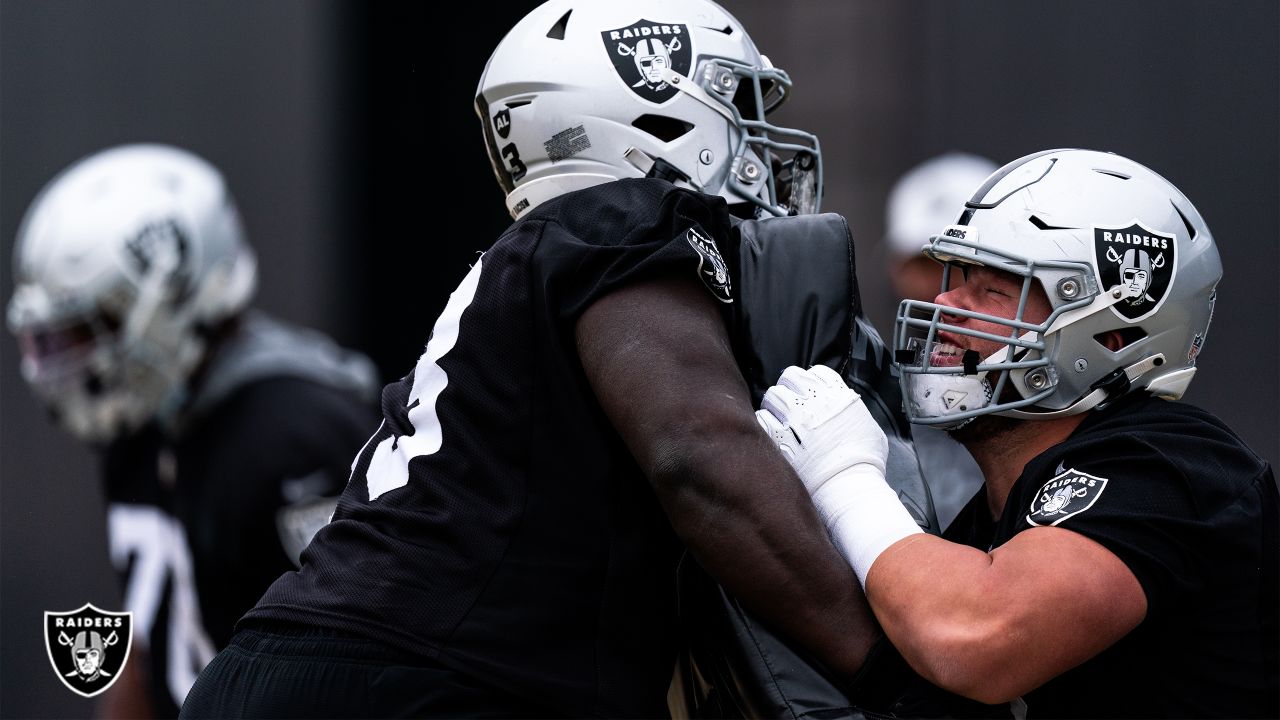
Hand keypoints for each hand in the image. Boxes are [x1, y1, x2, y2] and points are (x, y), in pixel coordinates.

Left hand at [755, 365, 887, 503]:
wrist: (850, 486)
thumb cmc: (865, 463)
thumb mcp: (870, 429)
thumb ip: (854, 414)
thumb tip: (850, 413)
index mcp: (839, 398)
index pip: (818, 372)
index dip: (811, 380)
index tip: (809, 390)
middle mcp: (816, 403)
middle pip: (791, 377)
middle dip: (788, 387)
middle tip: (789, 401)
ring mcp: (796, 420)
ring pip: (773, 395)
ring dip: (773, 403)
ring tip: (777, 415)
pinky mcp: (781, 439)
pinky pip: (762, 419)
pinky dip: (764, 421)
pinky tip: (769, 429)